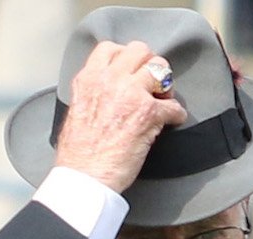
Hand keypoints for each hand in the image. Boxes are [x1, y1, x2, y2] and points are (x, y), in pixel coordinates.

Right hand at [54, 41, 187, 193]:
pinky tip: (172, 122)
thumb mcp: (75, 112)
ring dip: (165, 85)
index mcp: (89, 79)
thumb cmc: (77, 154)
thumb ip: (91, 94)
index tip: (131, 71)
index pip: (110, 48)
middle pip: (141, 51)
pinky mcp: (149, 114)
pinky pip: (174, 106)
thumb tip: (105, 95)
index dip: (126, 58)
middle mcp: (110, 80)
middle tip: (151, 85)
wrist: (84, 177)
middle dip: (149, 66)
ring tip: (162, 100)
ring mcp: (131, 94)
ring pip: (161, 69)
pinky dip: (177, 115)